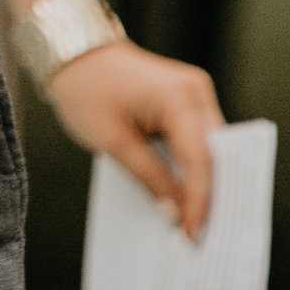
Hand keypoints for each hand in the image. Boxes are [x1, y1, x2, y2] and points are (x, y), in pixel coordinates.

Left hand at [44, 42, 222, 238]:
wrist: (73, 49)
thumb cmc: (86, 88)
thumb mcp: (113, 141)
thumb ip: (149, 177)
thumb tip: (175, 215)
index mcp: (179, 97)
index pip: (200, 160)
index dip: (199, 203)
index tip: (192, 237)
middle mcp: (196, 90)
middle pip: (216, 155)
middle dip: (212, 198)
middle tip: (204, 240)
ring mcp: (195, 91)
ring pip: (213, 149)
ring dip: (206, 184)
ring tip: (200, 225)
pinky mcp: (187, 98)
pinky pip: (200, 139)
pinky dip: (196, 168)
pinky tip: (189, 196)